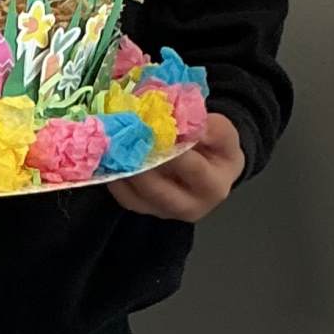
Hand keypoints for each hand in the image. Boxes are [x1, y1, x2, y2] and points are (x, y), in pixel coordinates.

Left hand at [107, 114, 244, 222]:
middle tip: (125, 137)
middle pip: (159, 189)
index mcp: (213, 186)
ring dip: (123, 168)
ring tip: (113, 144)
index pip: (192, 169)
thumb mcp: (224, 133)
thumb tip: (187, 122)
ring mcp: (165, 211)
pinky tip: (109, 156)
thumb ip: (212, 127)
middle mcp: (190, 206)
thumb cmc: (216, 148)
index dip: (172, 151)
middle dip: (140, 162)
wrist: (212, 168)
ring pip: (138, 196)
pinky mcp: (146, 209)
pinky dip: (114, 177)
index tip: (155, 130)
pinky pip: (126, 197)